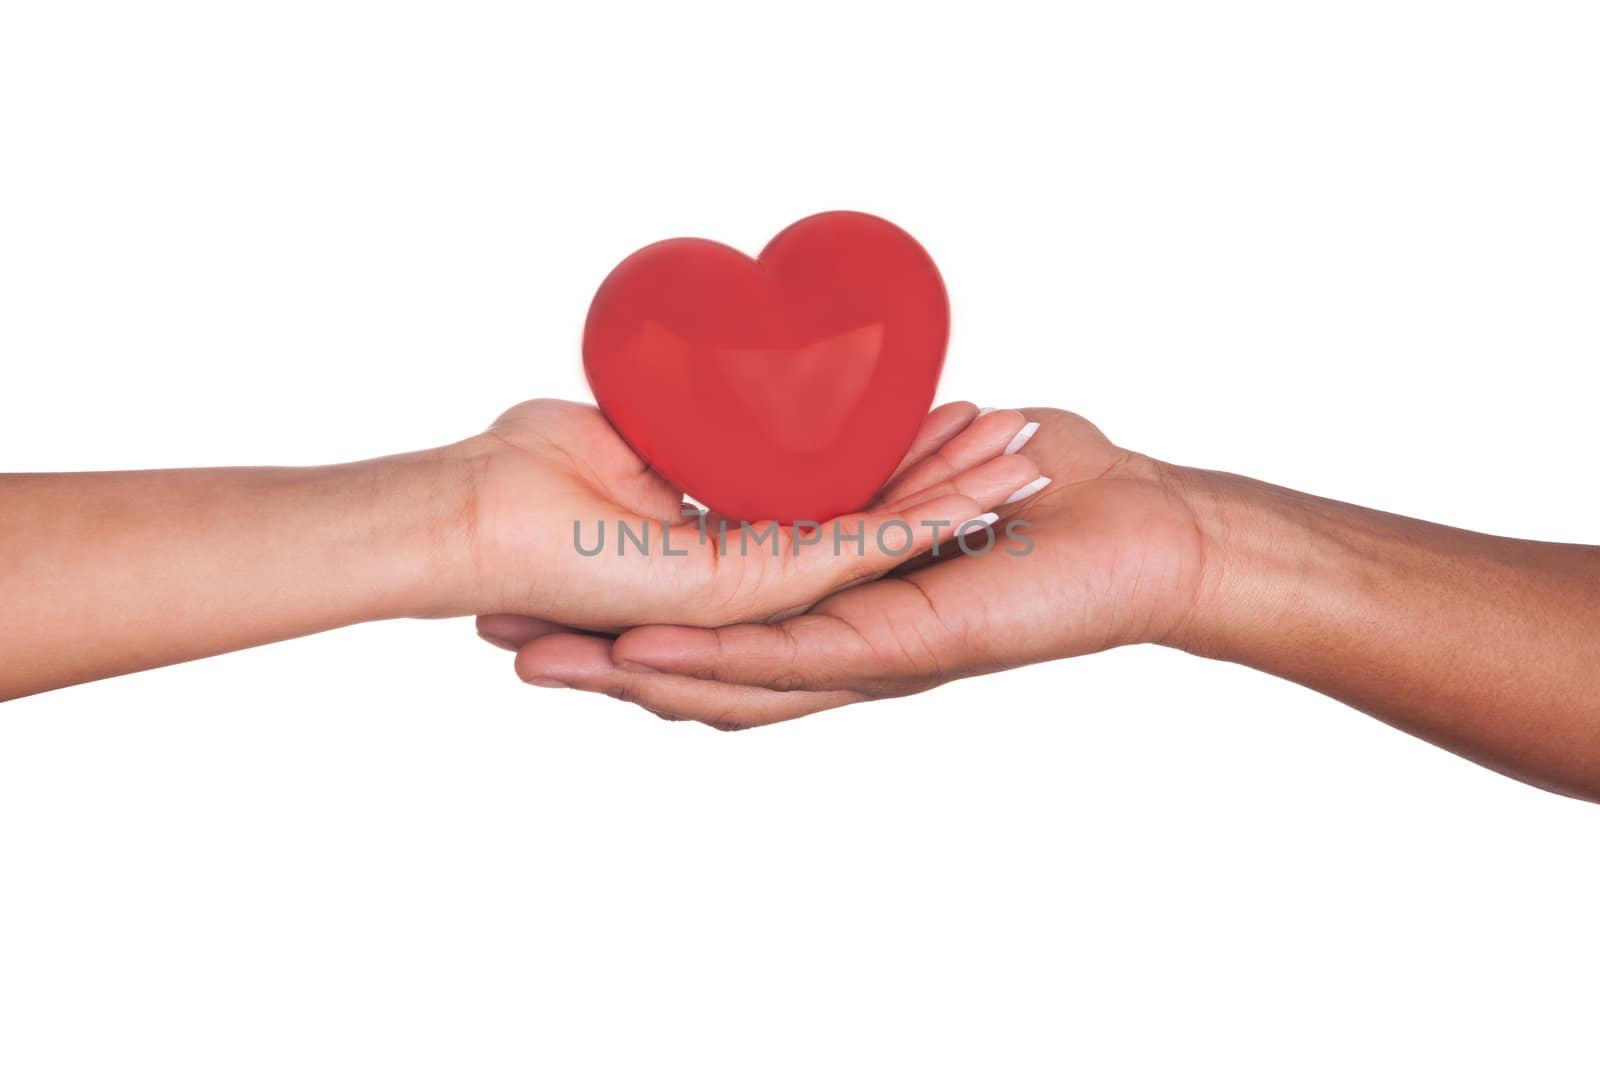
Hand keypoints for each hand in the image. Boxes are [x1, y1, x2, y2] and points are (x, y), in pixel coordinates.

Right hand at [499, 408, 1207, 724]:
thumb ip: (847, 451)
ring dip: (630, 673)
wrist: (1142, 530)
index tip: (528, 607)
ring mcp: (864, 656)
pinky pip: (798, 657)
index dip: (616, 622)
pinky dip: (716, 662)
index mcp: (831, 604)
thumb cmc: (1037, 484)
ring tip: (541, 662)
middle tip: (501, 647)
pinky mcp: (901, 651)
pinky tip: (641, 655)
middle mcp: (835, 643)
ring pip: (727, 676)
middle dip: (597, 661)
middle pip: (695, 664)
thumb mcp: (914, 454)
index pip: (704, 623)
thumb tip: (778, 422)